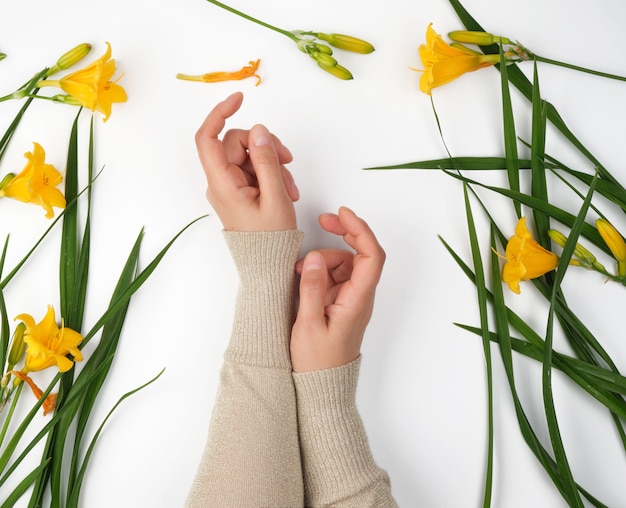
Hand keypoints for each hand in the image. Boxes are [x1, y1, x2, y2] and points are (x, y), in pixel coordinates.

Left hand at [195, 92, 298, 230]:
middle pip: (237, 142)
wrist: (268, 265)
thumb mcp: (275, 197)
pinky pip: (254, 168)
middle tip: (288, 160)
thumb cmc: (270, 239)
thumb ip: (267, 160)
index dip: (219, 113)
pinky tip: (286, 189)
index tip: (239, 99)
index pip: (207, 138)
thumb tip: (259, 130)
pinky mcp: (240, 189)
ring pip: (249, 154)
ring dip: (273, 162)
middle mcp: (221, 182)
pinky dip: (272, 173)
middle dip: (264, 145)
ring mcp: (230, 185)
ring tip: (290, 187)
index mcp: (222, 184)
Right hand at [290, 207, 385, 371]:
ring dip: (324, 257)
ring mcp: (352, 298)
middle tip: (323, 221)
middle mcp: (360, 296)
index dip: (361, 230)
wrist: (323, 385)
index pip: (371, 257)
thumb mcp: (308, 325)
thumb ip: (311, 289)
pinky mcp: (341, 302)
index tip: (343, 214)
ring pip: (345, 263)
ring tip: (300, 269)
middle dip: (345, 233)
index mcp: (358, 300)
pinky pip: (335, 275)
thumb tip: (313, 258)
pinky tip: (304, 276)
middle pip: (362, 254)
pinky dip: (321, 270)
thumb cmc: (318, 361)